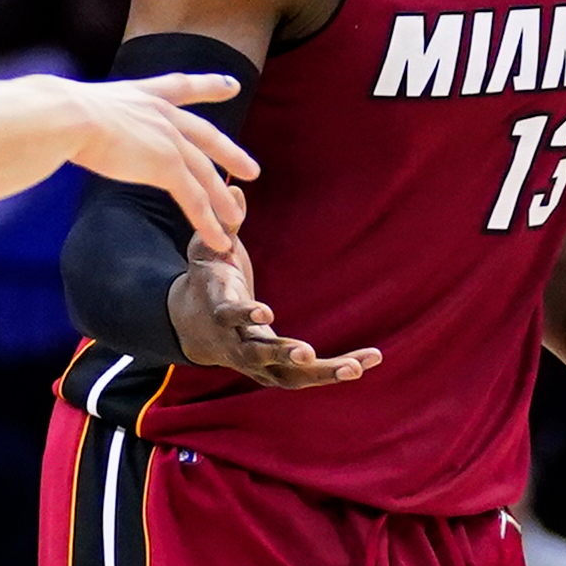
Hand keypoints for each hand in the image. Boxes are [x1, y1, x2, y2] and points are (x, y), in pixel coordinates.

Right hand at [64, 74, 257, 253]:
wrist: (63, 117)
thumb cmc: (54, 113)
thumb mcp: (76, 105)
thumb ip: (84, 117)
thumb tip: (57, 122)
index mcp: (140, 94)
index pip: (181, 86)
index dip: (208, 86)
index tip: (232, 85)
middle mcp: (160, 113)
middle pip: (206, 136)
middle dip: (231, 153)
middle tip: (252, 169)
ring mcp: (166, 138)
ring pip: (205, 174)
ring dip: (221, 202)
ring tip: (237, 221)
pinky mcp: (165, 164)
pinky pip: (194, 198)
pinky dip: (207, 221)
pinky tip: (219, 239)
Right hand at [170, 233, 380, 388]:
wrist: (193, 326)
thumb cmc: (208, 279)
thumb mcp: (208, 250)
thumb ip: (226, 226)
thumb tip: (238, 189)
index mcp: (218, 311)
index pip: (229, 316)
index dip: (245, 315)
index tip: (265, 312)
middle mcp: (235, 344)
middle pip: (258, 355)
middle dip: (282, 354)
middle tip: (307, 353)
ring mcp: (256, 364)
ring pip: (289, 376)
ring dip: (322, 373)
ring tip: (356, 367)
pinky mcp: (275, 372)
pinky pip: (308, 376)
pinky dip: (338, 369)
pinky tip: (371, 359)